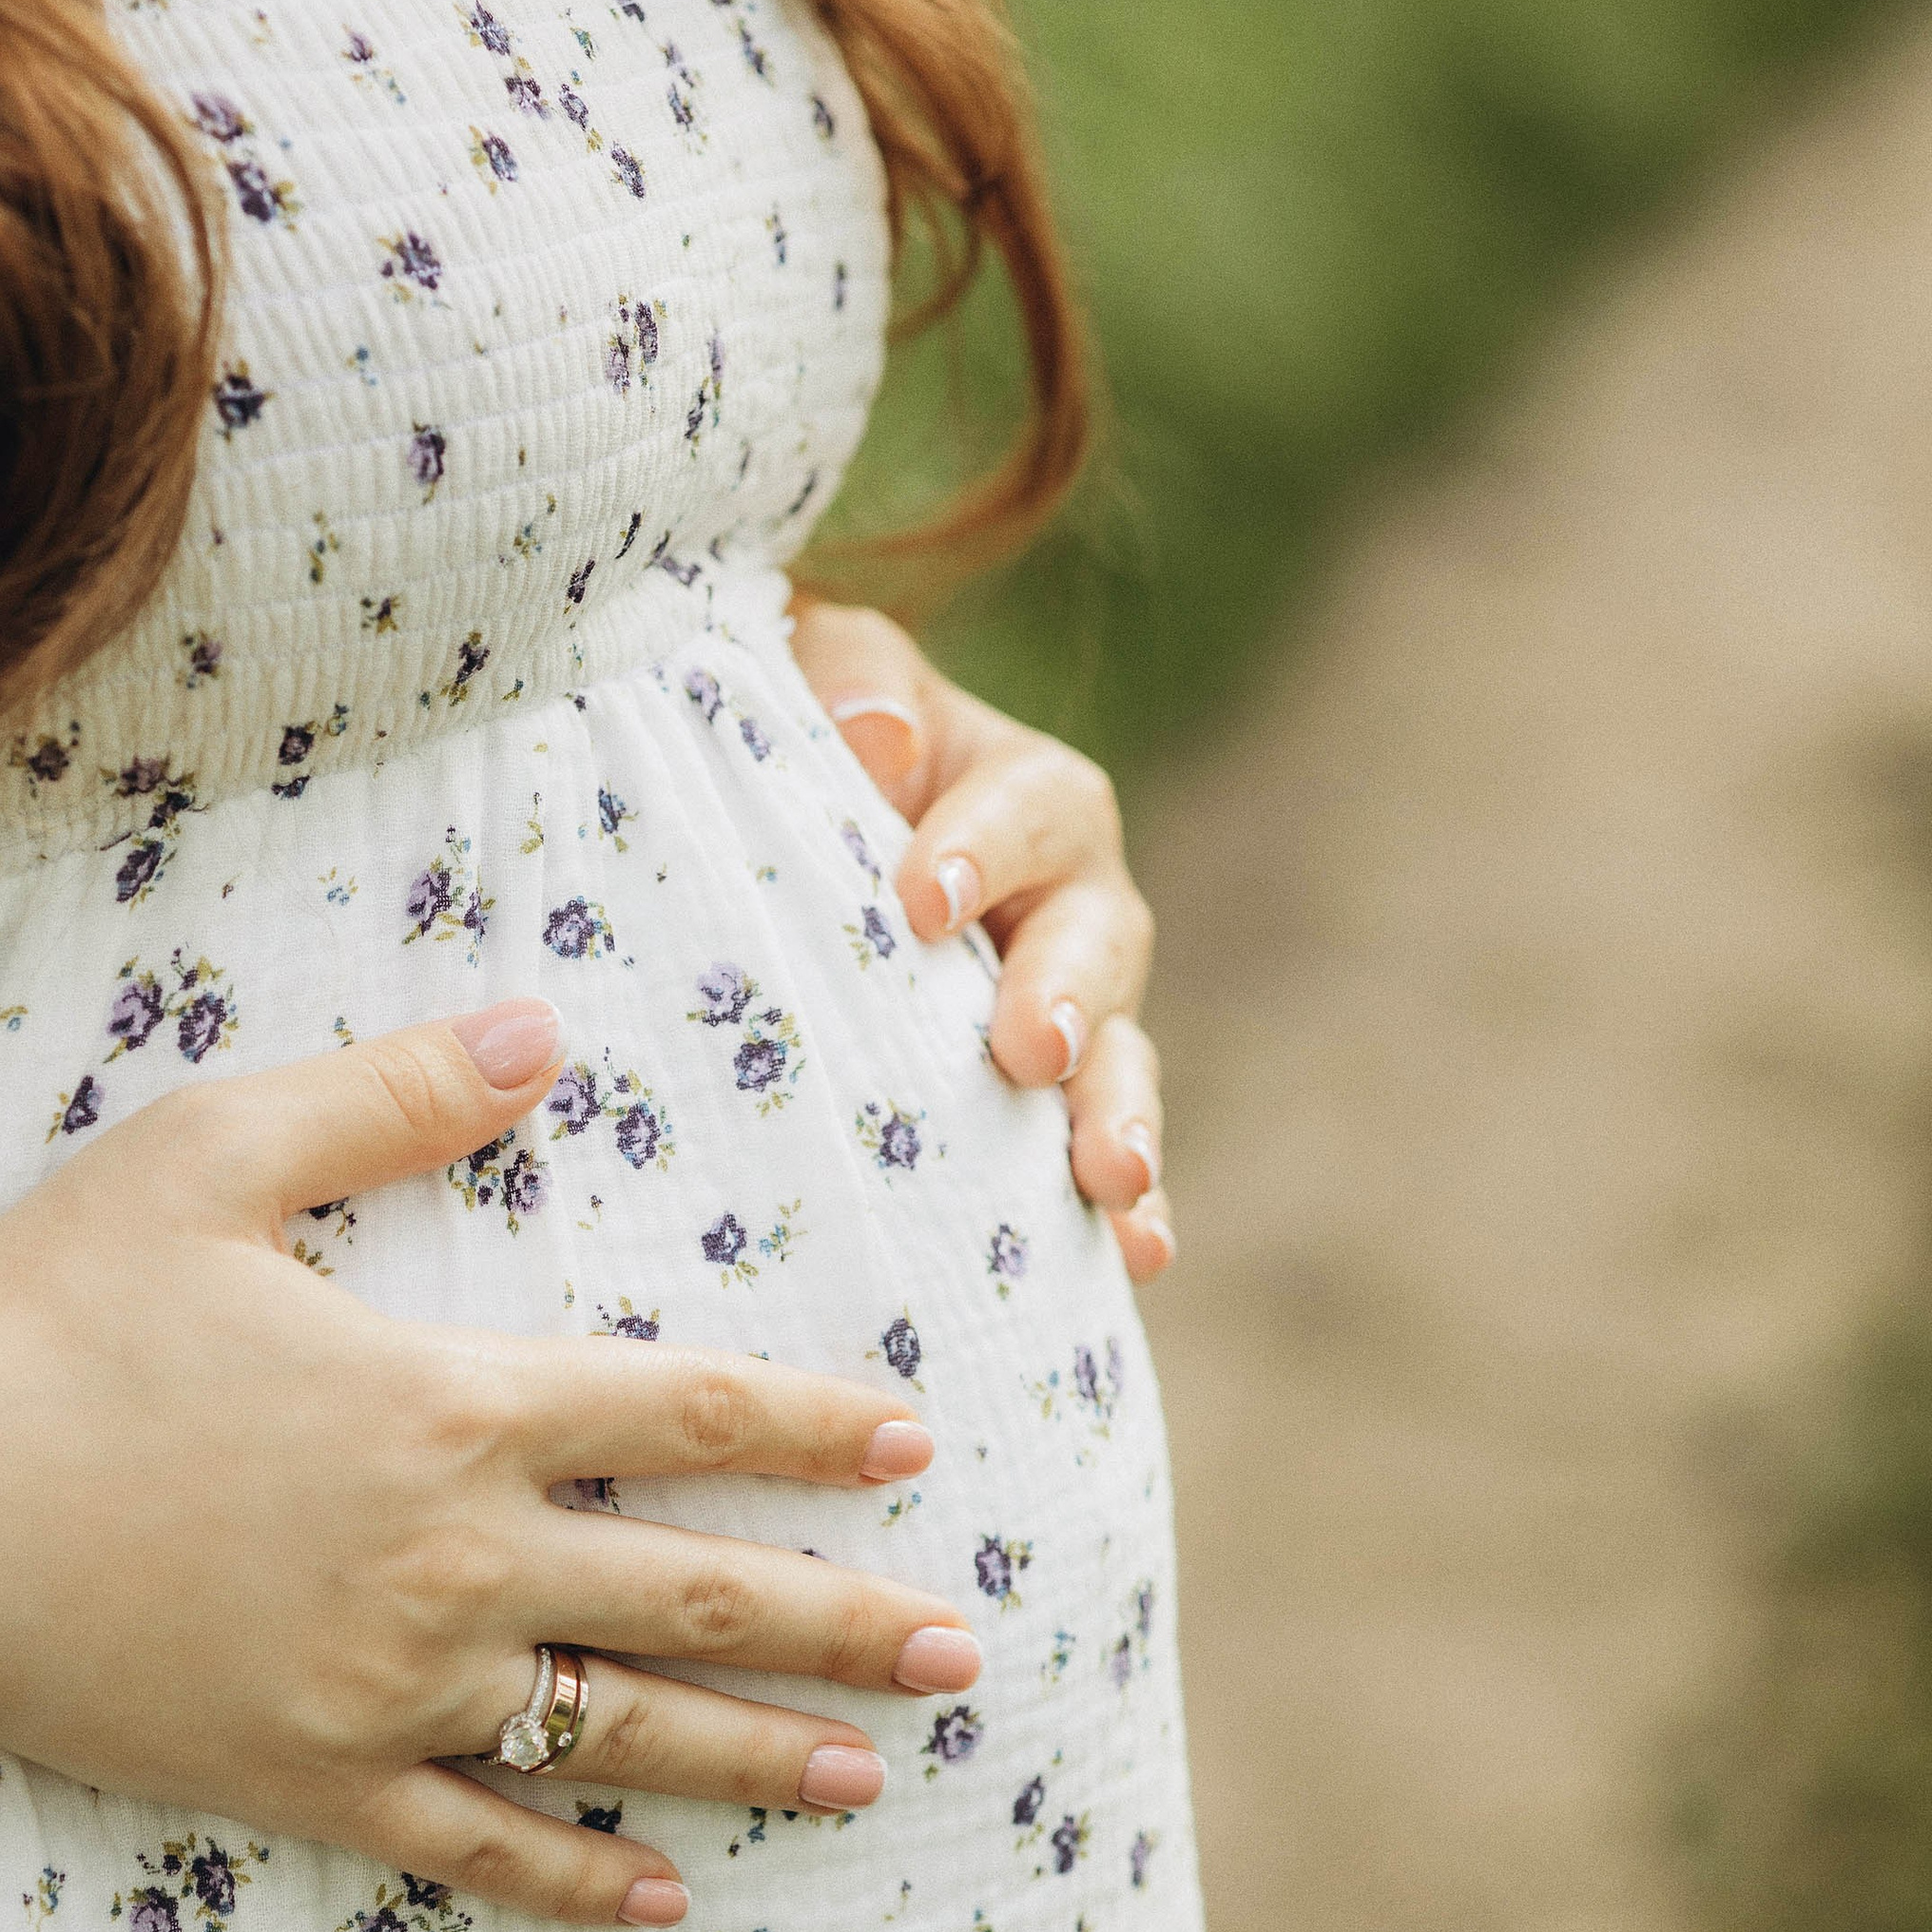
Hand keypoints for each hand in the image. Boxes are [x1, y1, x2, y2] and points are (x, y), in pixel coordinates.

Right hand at [0, 998, 974, 1928]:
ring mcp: (380, 1692)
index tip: (918, 1445)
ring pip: (616, 1739)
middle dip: (847, 1628)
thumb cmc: (43, 1310)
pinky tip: (662, 1903)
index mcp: (446, 1406)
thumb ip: (395, 1091)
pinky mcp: (300, 1782)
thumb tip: (546, 1024)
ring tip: (873, 1779)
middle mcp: (447, 1565)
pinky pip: (471, 1849)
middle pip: (697, 1600)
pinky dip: (574, 1879)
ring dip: (758, 1760)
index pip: (686, 1417)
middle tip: (967, 1653)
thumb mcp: (212, 1154)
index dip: (815, 1431)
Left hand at [792, 594, 1170, 1281]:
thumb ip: (848, 681)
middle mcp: (1072, 902)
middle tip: (1030, 1051)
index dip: (979, 850)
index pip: (1024, 808)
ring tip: (1111, 1179)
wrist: (795, 821)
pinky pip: (1106, 1157)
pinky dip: (1132, 1206)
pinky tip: (1137, 1257)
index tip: (916, 902)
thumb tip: (881, 742)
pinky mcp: (1053, 1107)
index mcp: (1022, 793)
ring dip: (1119, 1117)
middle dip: (1069, 997)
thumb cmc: (804, 737)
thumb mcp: (810, 674)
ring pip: (1119, 1060)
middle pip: (1100, 941)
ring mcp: (1075, 1012)